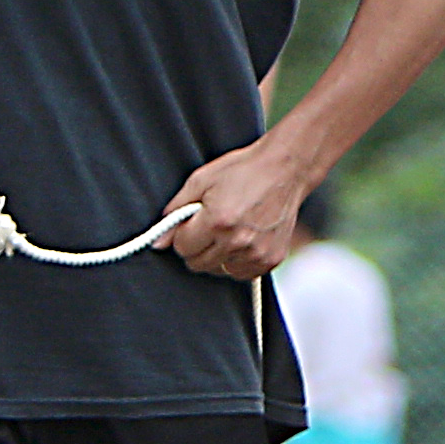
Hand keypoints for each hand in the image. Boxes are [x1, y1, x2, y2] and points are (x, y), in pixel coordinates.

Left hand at [163, 136, 314, 278]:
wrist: (285, 169)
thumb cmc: (243, 171)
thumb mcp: (201, 181)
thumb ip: (176, 211)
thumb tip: (159, 241)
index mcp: (217, 221)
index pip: (182, 248)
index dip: (183, 234)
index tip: (192, 224)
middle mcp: (238, 241)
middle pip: (198, 264)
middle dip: (197, 247)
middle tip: (209, 228)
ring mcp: (257, 253)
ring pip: (219, 270)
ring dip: (218, 256)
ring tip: (229, 232)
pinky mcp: (272, 259)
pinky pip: (242, 273)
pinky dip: (238, 262)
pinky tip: (243, 241)